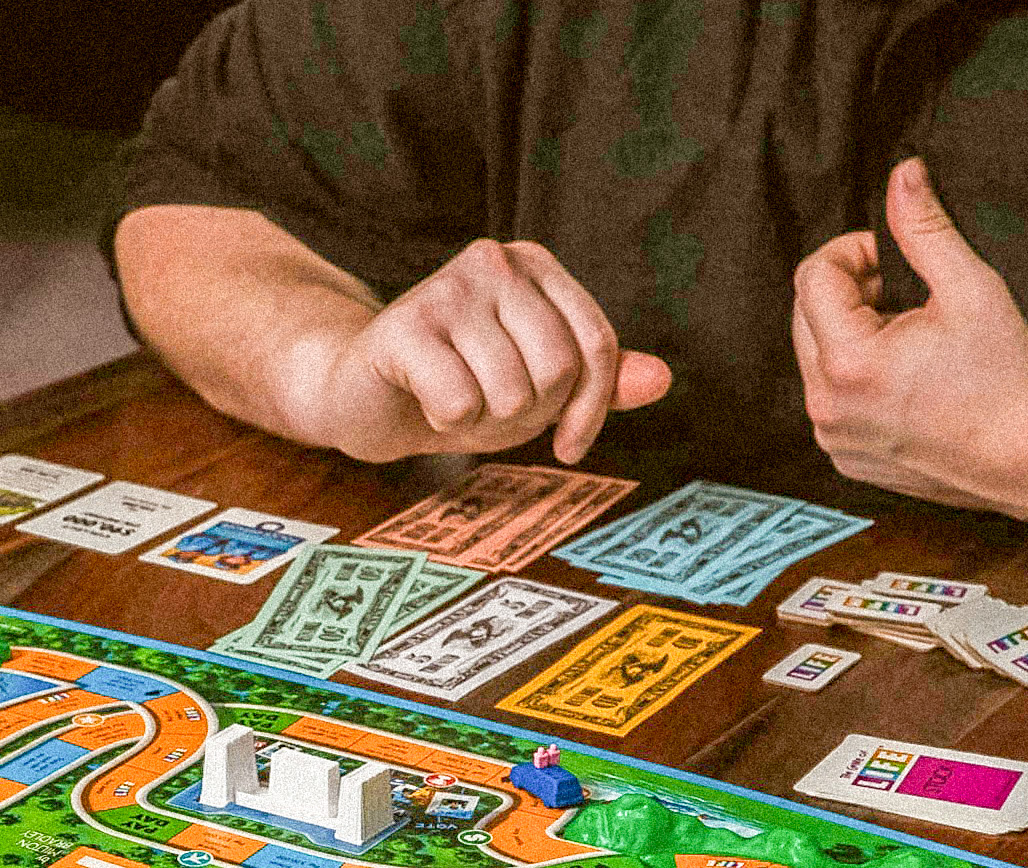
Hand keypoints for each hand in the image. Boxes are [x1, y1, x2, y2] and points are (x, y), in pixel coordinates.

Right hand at [280, 239, 671, 463]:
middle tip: (489, 408)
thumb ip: (598, 381)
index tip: (569, 446)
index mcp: (535, 266)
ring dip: (483, 420)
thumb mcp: (538, 387)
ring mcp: (447, 288)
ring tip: (454, 400)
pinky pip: (460, 402)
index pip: (597, 344)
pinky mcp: (404, 325)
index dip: (591, 409)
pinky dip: (445, 421)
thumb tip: (663, 380)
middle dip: (528, 413)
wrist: (364, 396)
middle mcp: (495, 262)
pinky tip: (425, 400)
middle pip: (557, 369)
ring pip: (510, 391)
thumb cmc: (459, 385)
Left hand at [791, 158, 1027, 512]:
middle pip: (806, 314)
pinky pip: (831, 397)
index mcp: (848, 364)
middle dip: (851, 291)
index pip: (813, 276)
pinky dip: (858, 376)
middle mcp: (826, 407)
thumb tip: (902, 174)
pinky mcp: (844, 458)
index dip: (855, 252)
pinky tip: (909, 379)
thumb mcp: (970, 287)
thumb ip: (924, 228)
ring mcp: (832, 439)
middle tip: (909, 297)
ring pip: (816, 355)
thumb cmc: (1010, 375)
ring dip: (854, 332)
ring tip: (913, 339)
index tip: (897, 259)